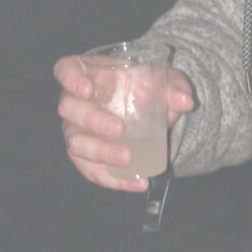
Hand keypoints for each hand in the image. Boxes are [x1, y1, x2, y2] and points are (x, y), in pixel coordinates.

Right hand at [54, 52, 195, 192]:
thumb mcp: (164, 82)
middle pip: (69, 109)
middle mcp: (75, 103)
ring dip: (101, 153)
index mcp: (88, 75)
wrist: (150, 113)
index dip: (70, 79)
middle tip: (119, 129)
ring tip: (129, 159)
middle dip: (93, 120)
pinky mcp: (86, 158)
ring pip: (76, 143)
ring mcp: (77, 132)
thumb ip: (174, 86)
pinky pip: (93, 171)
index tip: (87, 89)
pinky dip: (116, 180)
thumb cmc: (146, 88)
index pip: (65, 70)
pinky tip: (138, 182)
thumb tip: (186, 101)